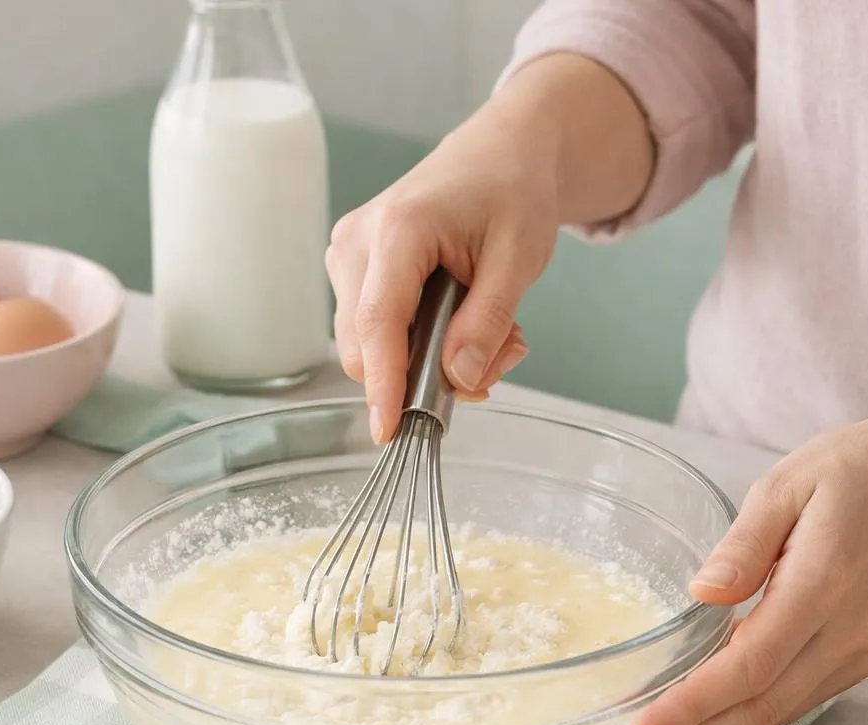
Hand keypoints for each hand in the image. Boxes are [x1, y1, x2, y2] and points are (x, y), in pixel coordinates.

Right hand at [327, 108, 558, 442]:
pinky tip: (459, 319)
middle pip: (364, 344)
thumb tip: (460, 379)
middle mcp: (357, 241)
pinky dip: (415, 342)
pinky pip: (373, 328)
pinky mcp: (352, 267)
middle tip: (497, 360)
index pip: (378, 324)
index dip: (384, 384)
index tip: (390, 431)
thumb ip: (488, 321)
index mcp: (398, 230)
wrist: (498, 151)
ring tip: (490, 332)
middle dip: (423, 374)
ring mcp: (347, 254)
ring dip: (425, 358)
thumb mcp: (519, 258)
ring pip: (367, 343)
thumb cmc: (511, 191)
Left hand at [608, 407, 867, 724]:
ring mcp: (858, 652)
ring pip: (775, 716)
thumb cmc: (864, 469)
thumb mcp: (791, 481)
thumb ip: (744, 542)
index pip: (747, 666)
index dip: (690, 708)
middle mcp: (845, 634)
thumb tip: (701, 594)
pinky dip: (743, 724)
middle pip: (757, 711)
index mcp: (823, 586)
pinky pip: (794, 702)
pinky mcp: (860, 657)